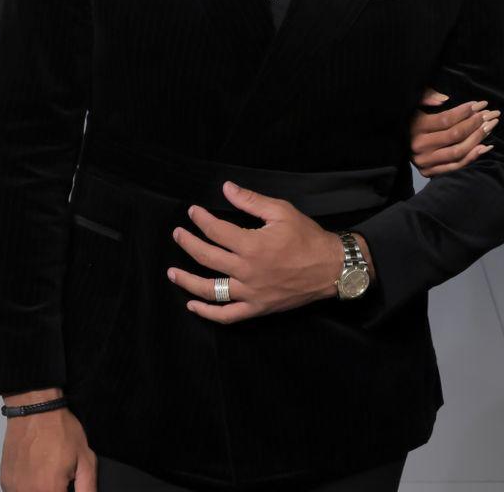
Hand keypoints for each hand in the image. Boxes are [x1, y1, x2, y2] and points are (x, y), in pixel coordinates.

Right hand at [0, 391, 94, 491]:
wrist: (34, 412)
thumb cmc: (61, 432)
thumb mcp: (85, 458)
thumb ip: (87, 487)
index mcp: (49, 491)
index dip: (66, 491)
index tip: (68, 485)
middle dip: (55, 489)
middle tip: (60, 474)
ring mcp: (13, 489)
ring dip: (40, 488)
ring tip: (47, 472)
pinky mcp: (5, 482)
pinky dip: (27, 487)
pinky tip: (35, 472)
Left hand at [166, 181, 370, 322]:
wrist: (331, 267)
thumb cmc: (308, 238)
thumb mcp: (282, 211)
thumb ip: (251, 201)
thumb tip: (226, 188)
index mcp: (252, 245)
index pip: (216, 231)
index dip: (201, 219)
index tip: (193, 212)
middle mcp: (247, 270)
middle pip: (207, 257)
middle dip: (188, 243)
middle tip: (178, 234)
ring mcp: (250, 292)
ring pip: (210, 289)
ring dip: (187, 280)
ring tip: (172, 272)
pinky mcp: (257, 307)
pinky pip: (227, 315)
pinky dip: (207, 313)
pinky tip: (193, 305)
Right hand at [409, 87, 498, 176]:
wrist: (396, 142)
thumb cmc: (409, 118)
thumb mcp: (413, 102)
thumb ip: (427, 96)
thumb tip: (445, 99)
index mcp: (415, 127)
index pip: (446, 120)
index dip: (465, 112)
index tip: (480, 104)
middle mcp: (419, 146)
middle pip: (454, 135)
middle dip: (475, 123)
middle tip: (489, 114)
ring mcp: (425, 161)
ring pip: (458, 152)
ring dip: (477, 139)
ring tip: (490, 127)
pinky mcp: (429, 172)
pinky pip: (456, 166)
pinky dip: (473, 157)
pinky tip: (486, 146)